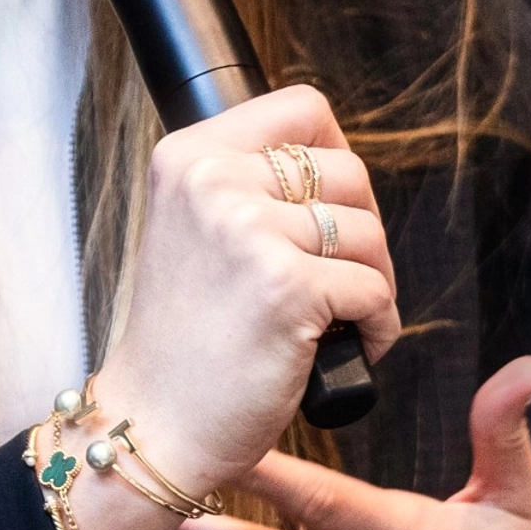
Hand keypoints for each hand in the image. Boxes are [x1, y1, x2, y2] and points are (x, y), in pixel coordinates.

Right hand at [90, 85, 399, 503]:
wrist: (152, 422)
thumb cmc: (183, 340)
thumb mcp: (193, 230)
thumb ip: (247, 185)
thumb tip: (336, 169)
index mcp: (188, 157)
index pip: (302, 107)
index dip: (332, 157)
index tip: (325, 207)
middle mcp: (212, 182)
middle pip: (347, 171)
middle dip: (361, 230)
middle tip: (336, 276)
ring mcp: (247, 231)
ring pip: (368, 232)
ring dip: (372, 281)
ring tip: (339, 317)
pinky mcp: (286, 286)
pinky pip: (375, 290)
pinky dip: (378, 326)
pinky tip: (346, 347)